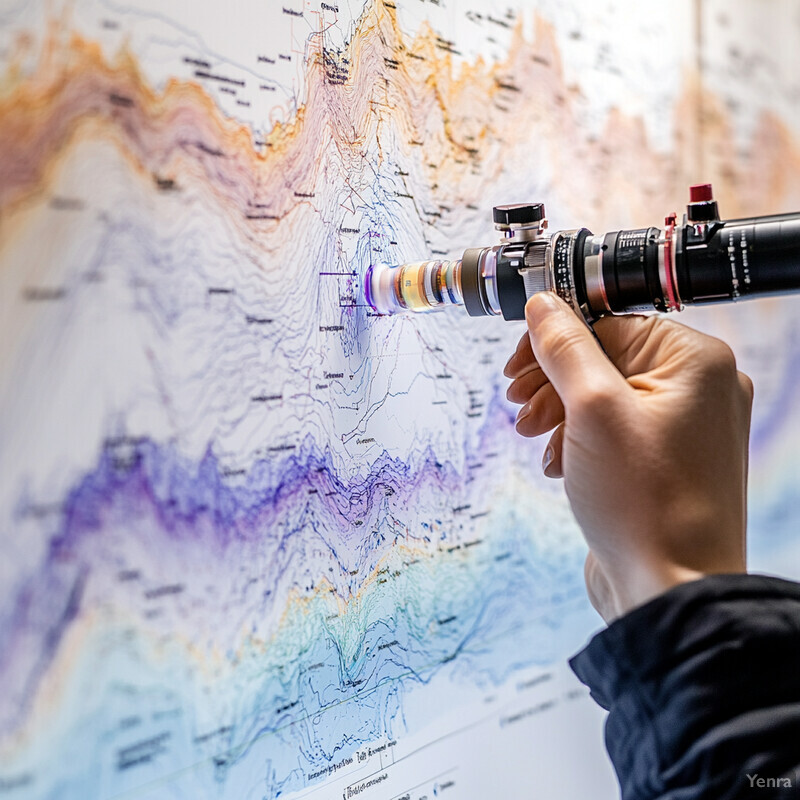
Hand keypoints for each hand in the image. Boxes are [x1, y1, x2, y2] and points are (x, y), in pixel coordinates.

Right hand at [504, 292, 752, 621]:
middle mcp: (696, 390)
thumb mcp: (590, 409)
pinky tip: (557, 462)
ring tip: (532, 436)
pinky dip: (577, 439)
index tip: (517, 364)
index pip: (609, 323)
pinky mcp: (663, 461)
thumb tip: (544, 304)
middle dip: (552, 382)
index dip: (555, 341)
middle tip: (518, 403)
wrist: (667, 590)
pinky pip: (612, 431)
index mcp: (695, 363)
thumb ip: (564, 348)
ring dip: (558, 411)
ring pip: (602, 396)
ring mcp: (682, 429)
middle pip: (603, 360)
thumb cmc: (644, 502)